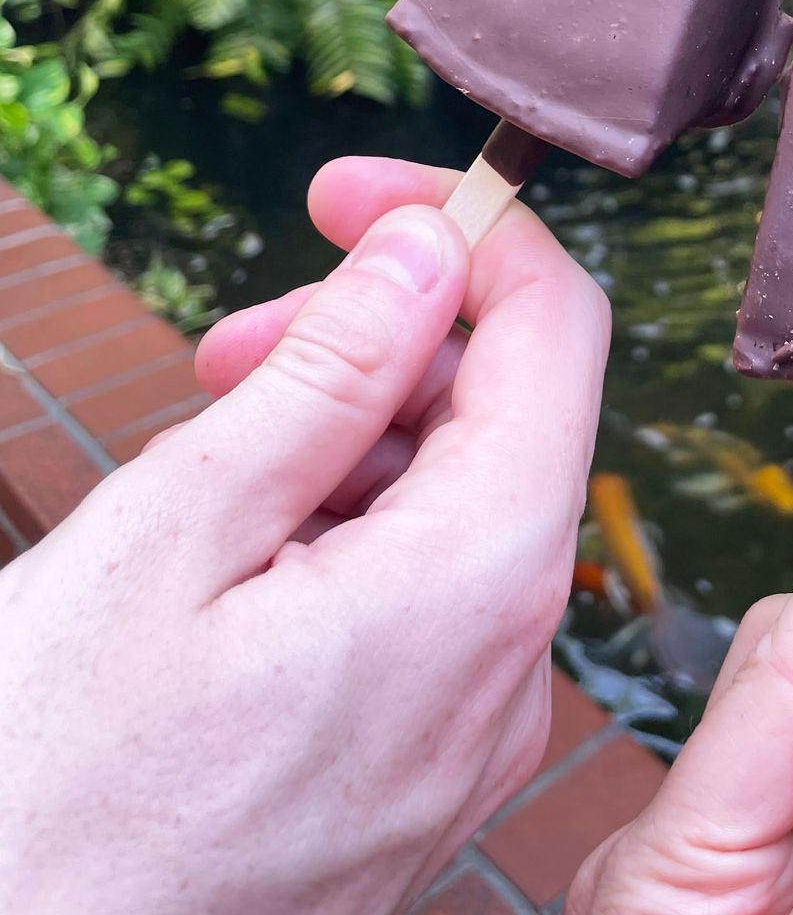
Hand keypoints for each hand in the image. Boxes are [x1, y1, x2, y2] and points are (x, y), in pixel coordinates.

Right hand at [0, 156, 609, 914]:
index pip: (556, 332)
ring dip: (352, 442)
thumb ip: (333, 373)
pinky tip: (233, 554)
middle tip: (229, 350)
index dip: (465, 230)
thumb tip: (432, 249)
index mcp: (479, 582)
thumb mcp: (177, 529)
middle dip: (381, 344)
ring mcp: (473, 736)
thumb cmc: (51, 784)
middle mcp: (513, 665)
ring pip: (460, 509)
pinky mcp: (422, 779)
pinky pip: (428, 605)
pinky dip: (350, 538)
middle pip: (504, 419)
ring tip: (209, 456)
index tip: (344, 194)